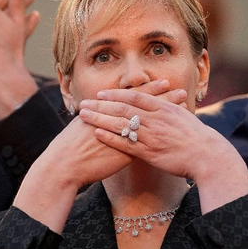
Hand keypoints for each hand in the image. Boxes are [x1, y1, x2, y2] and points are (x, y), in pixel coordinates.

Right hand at [42, 80, 185, 188]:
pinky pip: (147, 144)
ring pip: (150, 124)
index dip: (150, 90)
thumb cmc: (69, 147)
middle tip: (181, 91)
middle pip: (146, 108)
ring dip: (166, 118)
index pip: (133, 97)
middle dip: (164, 100)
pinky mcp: (124, 153)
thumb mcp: (83, 125)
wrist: (64, 165)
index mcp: (108, 112)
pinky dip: (161, 139)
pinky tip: (174, 138)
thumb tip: (104, 112)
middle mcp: (118, 122)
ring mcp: (124, 136)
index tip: (164, 83)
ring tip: (183, 110)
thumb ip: (97, 117)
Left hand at [78, 86, 247, 210]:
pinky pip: (125, 143)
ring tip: (83, 115)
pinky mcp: (150, 152)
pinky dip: (110, 137)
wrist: (208, 155)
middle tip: (84, 102)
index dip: (115, 94)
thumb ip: (171, 108)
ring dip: (100, 118)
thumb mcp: (183, 117)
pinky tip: (96, 134)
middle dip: (101, 104)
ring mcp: (151, 135)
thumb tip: (167, 101)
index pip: (135, 97)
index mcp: (163, 108)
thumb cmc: (198, 138)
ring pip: (121, 124)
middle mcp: (155, 119)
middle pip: (122, 108)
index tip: (101, 93)